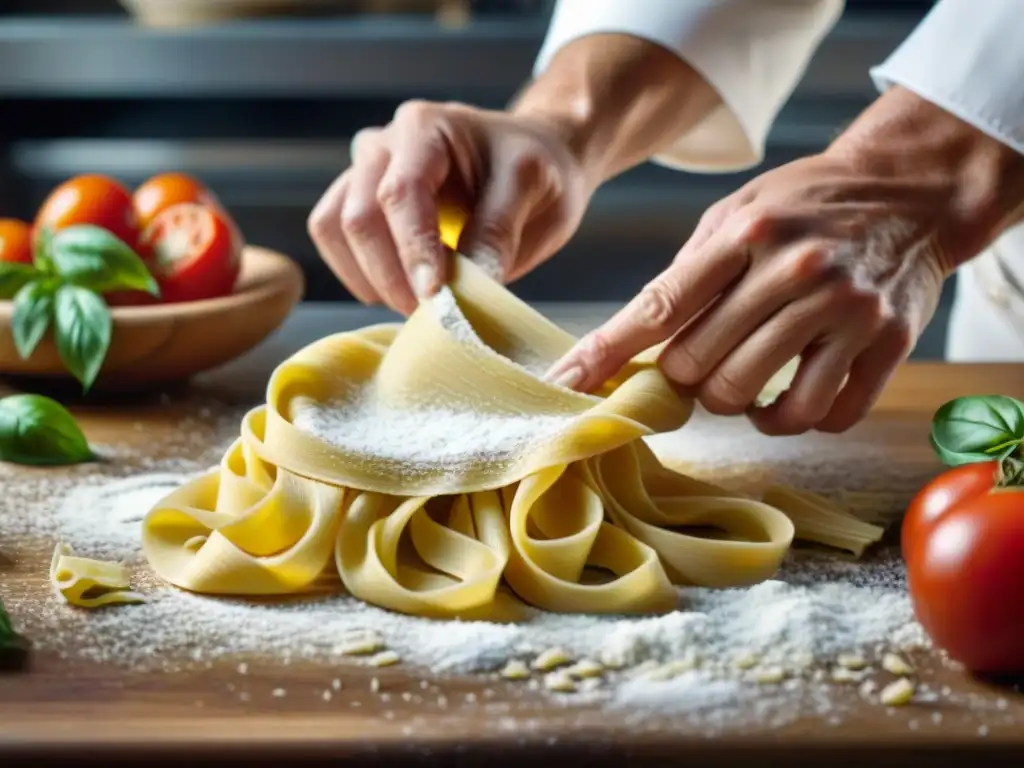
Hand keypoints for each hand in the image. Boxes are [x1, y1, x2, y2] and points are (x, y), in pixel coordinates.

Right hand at [307, 100, 592, 314]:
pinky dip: (359, 274)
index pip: (402, 193)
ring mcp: (362, 172)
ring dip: (370, 278)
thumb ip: (497, 230)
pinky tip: (399, 290)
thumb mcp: (532, 186)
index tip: (434, 297)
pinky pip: (333, 238)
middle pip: (360, 217)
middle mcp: (383, 145)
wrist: (529, 159)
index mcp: (425, 128)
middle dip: (392, 276)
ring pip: (335, 229)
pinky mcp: (356, 201)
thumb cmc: (531, 166)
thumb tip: (464, 289)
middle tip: (432, 314)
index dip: (413, 250)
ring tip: (417, 305)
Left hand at [545, 151, 946, 434]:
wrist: (911, 190)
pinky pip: (821, 415)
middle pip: (698, 367)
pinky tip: (788, 395)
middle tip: (701, 359)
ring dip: (732, 402)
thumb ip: (689, 272)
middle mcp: (795, 270)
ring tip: (742, 377)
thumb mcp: (738, 211)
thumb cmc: (806, 205)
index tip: (566, 385)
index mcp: (746, 233)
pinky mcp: (887, 344)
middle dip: (684, 377)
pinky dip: (791, 418)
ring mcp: (845, 309)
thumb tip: (632, 341)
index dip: (606, 353)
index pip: (658, 307)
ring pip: (752, 398)